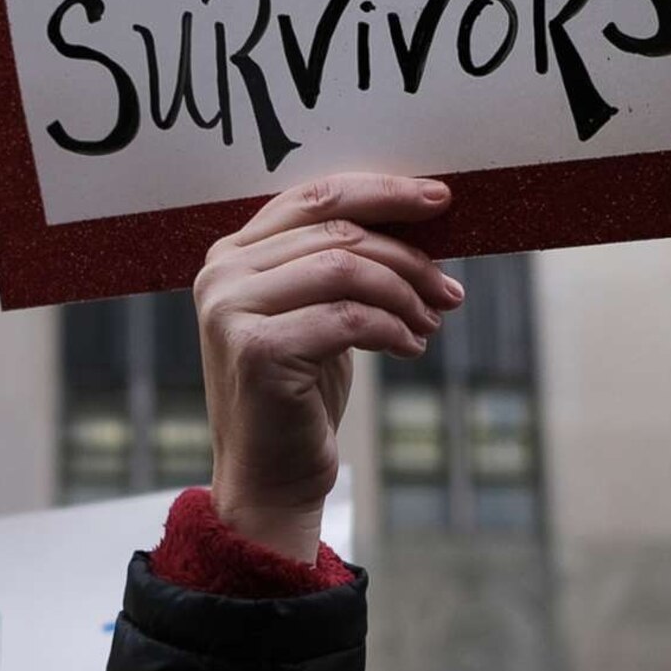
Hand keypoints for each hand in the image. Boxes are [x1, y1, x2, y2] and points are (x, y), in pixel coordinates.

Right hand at [196, 177, 461, 562]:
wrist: (270, 478)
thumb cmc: (300, 395)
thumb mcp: (317, 315)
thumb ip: (339, 264)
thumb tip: (419, 218)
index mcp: (231, 254)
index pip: (314, 197)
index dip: (382, 192)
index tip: (440, 201)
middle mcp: (221, 274)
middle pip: (338, 233)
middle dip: (407, 256)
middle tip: (449, 290)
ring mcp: (232, 310)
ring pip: (345, 268)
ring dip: (404, 293)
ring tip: (431, 322)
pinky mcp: (258, 350)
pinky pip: (349, 317)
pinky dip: (392, 328)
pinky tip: (411, 347)